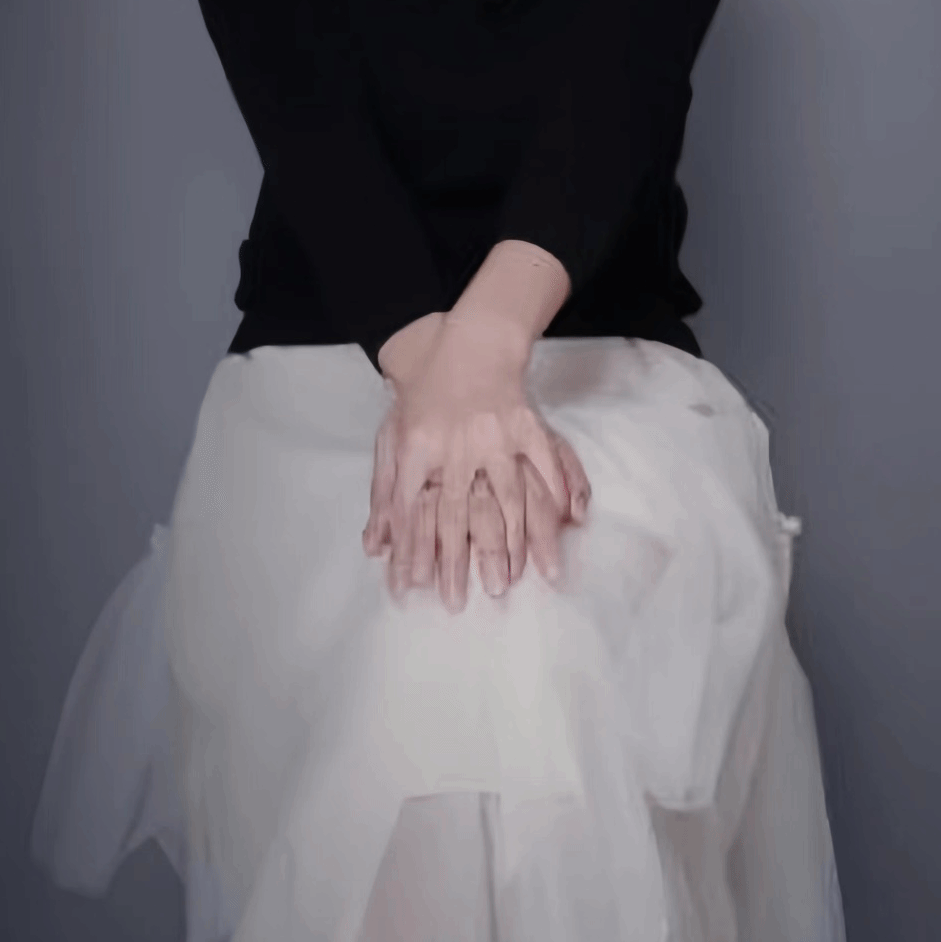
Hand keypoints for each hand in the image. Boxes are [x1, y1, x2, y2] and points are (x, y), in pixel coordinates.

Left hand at [362, 308, 586, 610]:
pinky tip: (565, 521)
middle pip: (457, 512)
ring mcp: (496, 433)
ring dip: (512, 541)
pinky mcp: (526, 423)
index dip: (410, 550)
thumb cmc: (426, 392)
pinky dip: (556, 490)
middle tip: (461, 602)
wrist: (469, 339)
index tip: (414, 588)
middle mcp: (456, 443)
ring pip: (506, 495)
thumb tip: (375, 546)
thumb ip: (385, 491)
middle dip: (457, 562)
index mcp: (417, 444)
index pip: (411, 508)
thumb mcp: (395, 435)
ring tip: (515, 578)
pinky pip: (544, 462)